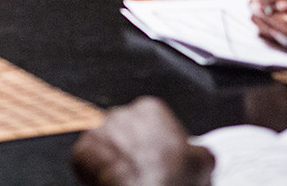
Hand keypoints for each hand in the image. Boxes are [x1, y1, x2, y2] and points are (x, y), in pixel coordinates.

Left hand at [71, 96, 213, 185]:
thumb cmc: (173, 178)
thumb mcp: (204, 161)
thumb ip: (196, 150)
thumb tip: (196, 155)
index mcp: (150, 109)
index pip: (147, 120)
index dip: (152, 141)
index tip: (156, 157)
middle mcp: (120, 114)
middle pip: (122, 129)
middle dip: (129, 147)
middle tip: (140, 169)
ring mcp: (98, 131)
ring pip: (104, 144)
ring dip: (111, 158)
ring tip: (125, 178)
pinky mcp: (82, 151)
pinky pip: (87, 161)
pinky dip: (95, 172)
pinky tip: (109, 182)